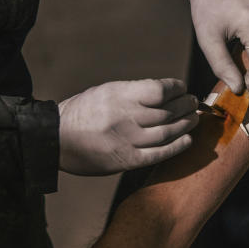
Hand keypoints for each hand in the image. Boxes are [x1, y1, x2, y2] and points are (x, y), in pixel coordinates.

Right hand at [58, 78, 197, 174]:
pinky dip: (177, 146)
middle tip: (194, 103)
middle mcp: (125, 116)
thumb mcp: (105, 91)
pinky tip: (187, 140)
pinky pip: (159, 154)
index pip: (159, 90)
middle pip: (168, 111)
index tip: (182, 88)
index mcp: (118, 95)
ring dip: (186, 124)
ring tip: (194, 118)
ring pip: (168, 131)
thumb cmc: (82, 112)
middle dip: (186, 106)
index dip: (177, 88)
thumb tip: (164, 94)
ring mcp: (127, 139)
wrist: (55, 138)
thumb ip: (133, 93)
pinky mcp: (126, 160)